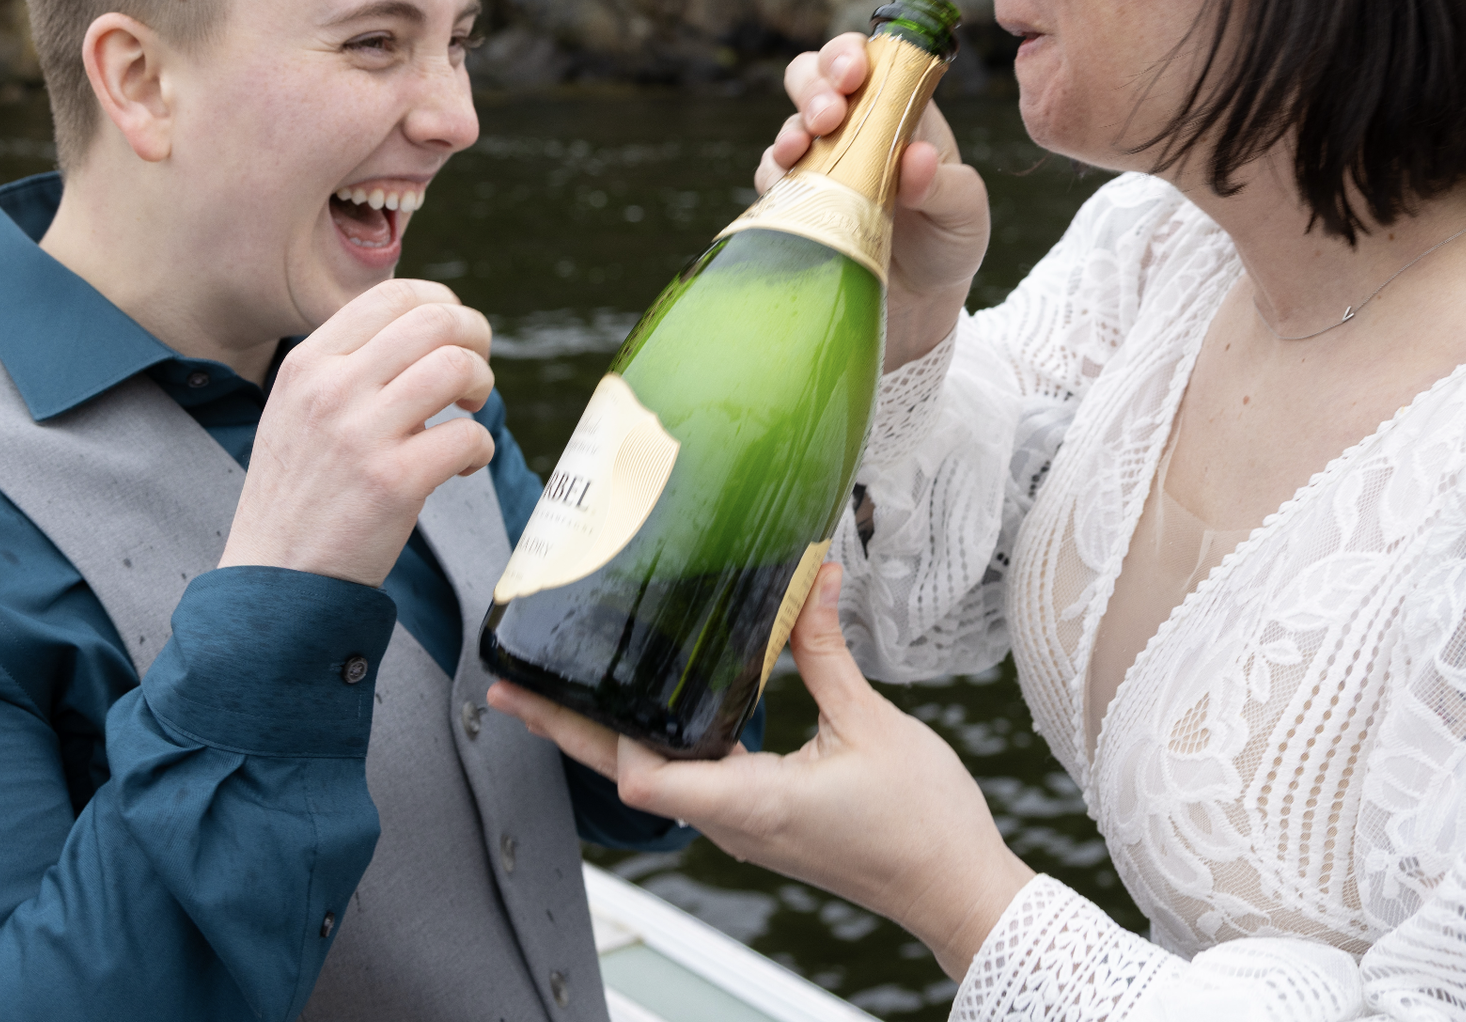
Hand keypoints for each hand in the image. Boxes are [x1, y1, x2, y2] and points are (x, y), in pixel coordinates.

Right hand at [220, 279, 495, 584]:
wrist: (274, 578)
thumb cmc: (299, 492)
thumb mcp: (298, 408)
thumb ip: (347, 366)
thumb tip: (424, 328)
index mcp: (308, 363)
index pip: (393, 294)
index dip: (442, 304)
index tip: (455, 334)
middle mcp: (331, 388)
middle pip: (435, 320)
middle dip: (476, 337)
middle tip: (474, 373)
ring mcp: (362, 434)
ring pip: (458, 367)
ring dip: (482, 385)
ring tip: (469, 411)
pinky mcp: (393, 482)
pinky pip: (468, 436)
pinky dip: (480, 449)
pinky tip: (461, 466)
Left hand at [487, 565, 1033, 979]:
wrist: (955, 888)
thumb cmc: (922, 823)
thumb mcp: (871, 724)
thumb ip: (826, 652)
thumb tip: (809, 577)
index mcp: (750, 802)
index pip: (642, 778)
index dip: (598, 733)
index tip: (555, 685)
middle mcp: (733, 821)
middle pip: (627, 776)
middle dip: (567, 730)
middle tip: (510, 690)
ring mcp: (743, 826)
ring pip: (655, 778)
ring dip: (608, 735)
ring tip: (565, 686)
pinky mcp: (760, 820)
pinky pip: (691, 780)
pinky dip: (659, 743)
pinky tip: (653, 706)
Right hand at [763, 33, 989, 367]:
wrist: (920, 303)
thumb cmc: (950, 242)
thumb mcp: (966, 214)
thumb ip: (946, 186)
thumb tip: (916, 158)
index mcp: (900, 110)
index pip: (870, 60)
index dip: (853, 55)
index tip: (853, 73)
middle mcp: (854, 126)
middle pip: (815, 75)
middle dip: (813, 84)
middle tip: (828, 114)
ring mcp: (821, 161)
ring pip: (789, 122)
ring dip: (791, 129)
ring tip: (801, 150)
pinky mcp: (798, 199)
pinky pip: (772, 175)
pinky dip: (774, 175)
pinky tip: (788, 187)